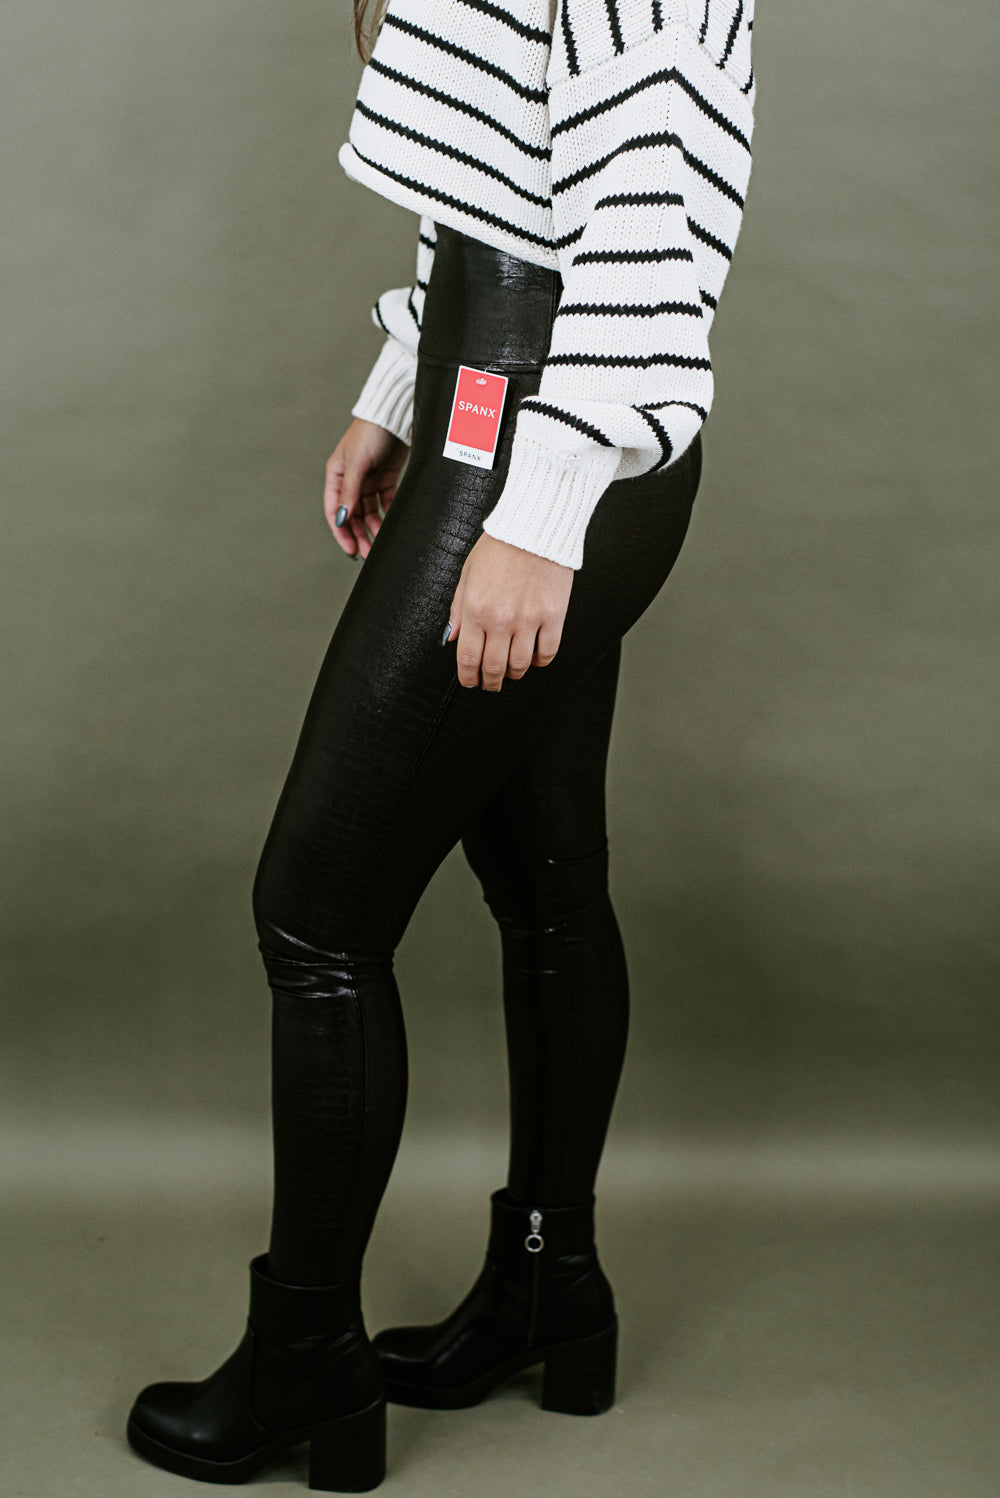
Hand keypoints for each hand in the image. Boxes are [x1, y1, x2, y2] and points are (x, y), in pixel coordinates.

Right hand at [324, 417, 409, 557]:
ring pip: (369, 512)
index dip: (341, 532)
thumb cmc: (371, 432)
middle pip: (353, 515)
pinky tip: (392, 526)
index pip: (335, 510)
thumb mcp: (357, 463)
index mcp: (336, 475)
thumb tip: (342, 520)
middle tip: (369, 553)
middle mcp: (350, 480)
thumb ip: (349, 492)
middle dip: (359, 534)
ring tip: (381, 543)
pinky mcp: (386, 478)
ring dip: (374, 528)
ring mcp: (368, 480)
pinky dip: (387, 514)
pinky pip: (385, 502)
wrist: (395, 414)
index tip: (351, 549)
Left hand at [447, 533, 573, 690]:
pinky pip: (547, 652)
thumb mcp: (468, 574)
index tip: (471, 681)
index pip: (468, 657)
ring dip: (514, 674)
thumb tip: (452, 638)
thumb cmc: (500, 546)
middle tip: (490, 684)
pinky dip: (540, 661)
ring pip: (520, 665)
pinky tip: (535, 657)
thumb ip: (458, 609)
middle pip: (494, 667)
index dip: (468, 677)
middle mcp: (500, 619)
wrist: (534, 526)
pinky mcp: (554, 616)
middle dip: (490, 682)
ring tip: (511, 671)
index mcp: (475, 609)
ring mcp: (529, 619)